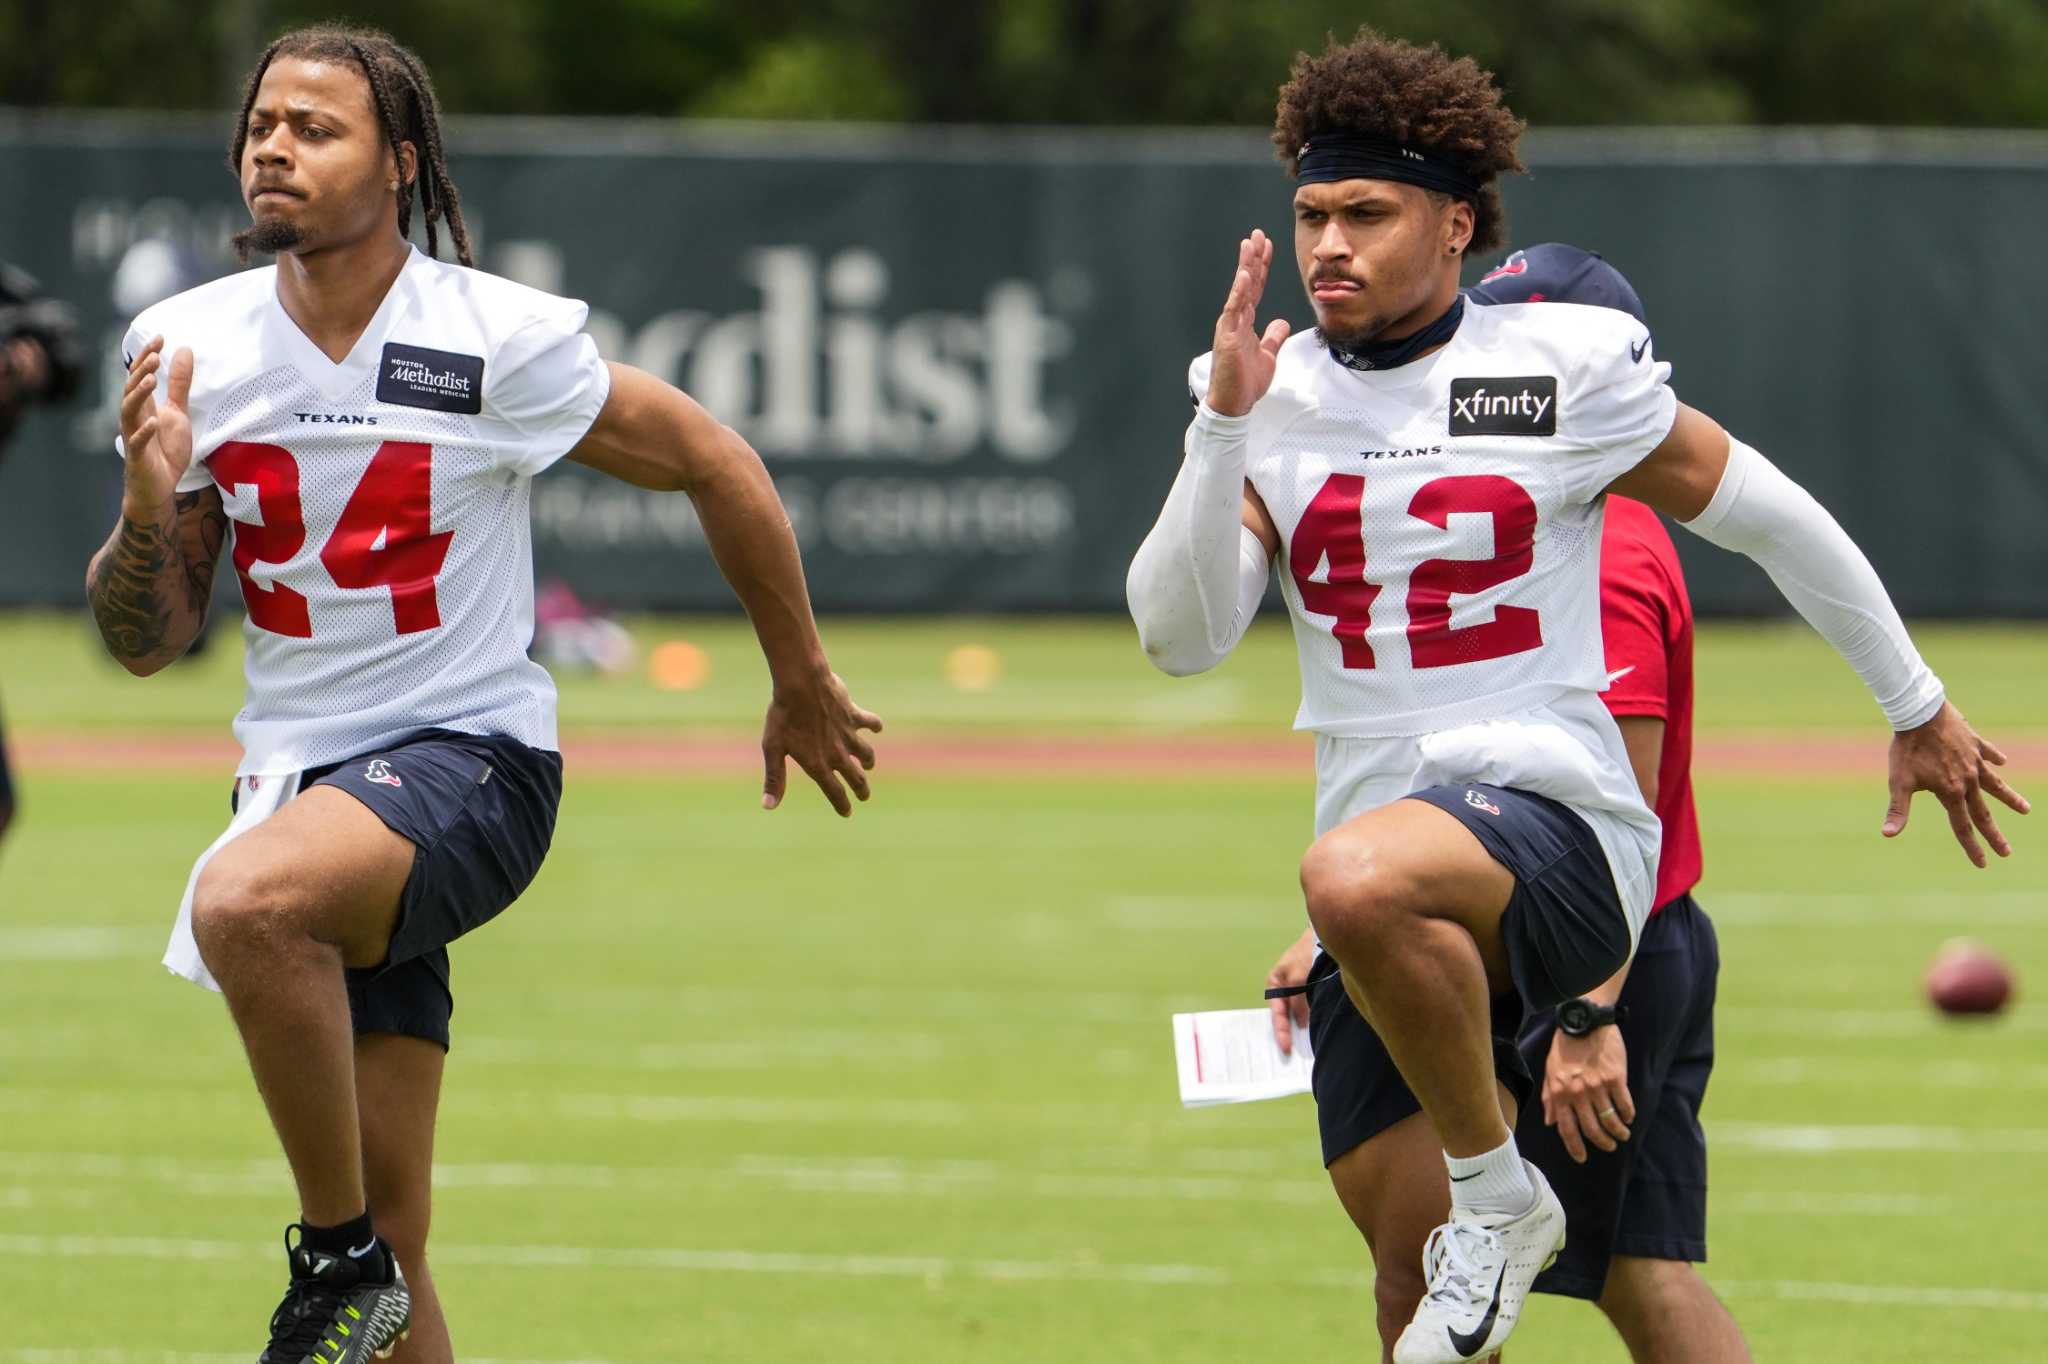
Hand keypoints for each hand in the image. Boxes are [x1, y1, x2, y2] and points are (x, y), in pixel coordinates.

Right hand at [119, 337, 194, 512]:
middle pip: (131, 388)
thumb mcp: (178, 412)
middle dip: (140, 371)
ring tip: (150, 379)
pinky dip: (143, 431)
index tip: (160, 337)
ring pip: (128, 411)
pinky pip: (136, 442)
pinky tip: (153, 421)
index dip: (147, 356)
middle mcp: (134, 416)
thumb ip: (180, 385)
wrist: (159, 486)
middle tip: (154, 355)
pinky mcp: (137, 456)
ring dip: (138, 394)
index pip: (140, 374)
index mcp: (144, 405)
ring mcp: (134, 435)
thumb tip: (184, 350)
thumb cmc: (165, 448)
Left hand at [761, 672, 881, 816]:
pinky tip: (876, 728)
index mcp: (818, 764)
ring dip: (868, 761)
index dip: (842, 805)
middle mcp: (837, 753)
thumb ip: (774, 778)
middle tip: (864, 795)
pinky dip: (875, 726)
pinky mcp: (854, 715)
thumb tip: (768, 806)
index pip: (834, 792)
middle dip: (861, 789)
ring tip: (868, 764)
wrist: (801, 685)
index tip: (847, 813)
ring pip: (866, 754)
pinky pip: (871, 723)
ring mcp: (848, 735)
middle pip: (856, 778)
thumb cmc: (783, 716)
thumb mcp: (773, 748)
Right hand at [1205, 230, 1291, 417]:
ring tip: (1249, 244)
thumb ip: (1273, 337)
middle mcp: (1235, 320)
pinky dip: (1239, 292)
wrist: (1233, 404)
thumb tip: (1282, 322)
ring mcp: (1230, 327)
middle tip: (1257, 234)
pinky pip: (1234, 310)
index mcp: (1244, 322)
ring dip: (1245, 266)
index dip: (1261, 267)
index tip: (1266, 246)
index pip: (1255, 288)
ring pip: (1239, 291)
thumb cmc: (1245, 382)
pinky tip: (1245, 275)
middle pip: (1246, 283)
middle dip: (1252, 258)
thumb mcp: (1267, 355)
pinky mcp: (1227, 337)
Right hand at [1266, 927, 1316, 1054]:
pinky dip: (1313, 1019)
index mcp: (1274, 984)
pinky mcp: (1313, 989)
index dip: (1281, 1032)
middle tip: (1291, 1055)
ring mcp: (1299, 989)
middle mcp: (1285, 989)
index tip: (1286, 1049)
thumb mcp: (1299, 978)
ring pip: (1299, 1015)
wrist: (1327, 934)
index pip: (1277, 1014)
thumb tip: (1302, 1025)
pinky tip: (1319, 1030)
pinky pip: (1310, 1009)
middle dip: (1288, 1034)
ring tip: (1306, 1048)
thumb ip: (1299, 1002)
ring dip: (1302, 1029)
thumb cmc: (1307, 953)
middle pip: (1285, 1017)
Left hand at [1542, 1025, 1632, 1162]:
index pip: (1567, 1129)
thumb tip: (1550, 1123)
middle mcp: (1578, 1094)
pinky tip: (1629, 1117)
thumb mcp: (1550, 1073)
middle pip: (1592, 1129)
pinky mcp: (1615, 1078)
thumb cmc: (1565, 1048)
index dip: (1575, 1147)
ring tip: (1622, 1135)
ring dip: (1618, 1132)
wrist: (1584, 1023)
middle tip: (1609, 1146)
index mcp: (1560, 1094)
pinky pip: (1624, 1104)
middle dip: (1602, 1143)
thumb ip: (1549, 1099)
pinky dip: (1628, 1115)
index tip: (1582, 1158)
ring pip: (1610, 1120)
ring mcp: (1597, 1087)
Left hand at [1884, 701, 2028, 866]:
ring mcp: (1975, 761)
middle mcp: (1968, 779)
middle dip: (1994, 834)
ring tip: (2026, 810)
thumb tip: (1888, 834)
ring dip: (2010, 798)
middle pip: (1983, 812)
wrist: (1920, 713)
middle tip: (2007, 852)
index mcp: (1951, 792)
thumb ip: (1897, 809)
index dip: (1972, 847)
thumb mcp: (1899, 781)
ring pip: (1996, 784)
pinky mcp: (1975, 743)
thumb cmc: (1907, 749)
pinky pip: (1989, 753)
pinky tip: (2003, 762)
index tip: (1983, 863)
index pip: (1962, 826)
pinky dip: (1996, 758)